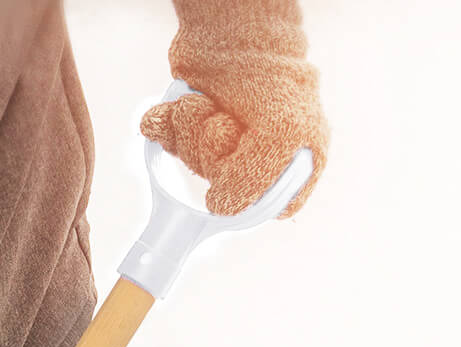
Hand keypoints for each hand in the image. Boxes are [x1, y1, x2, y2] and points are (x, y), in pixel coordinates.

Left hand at [140, 1, 327, 218]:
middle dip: (212, 149)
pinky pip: (167, 143)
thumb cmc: (268, 73)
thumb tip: (218, 208)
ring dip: (190, 130)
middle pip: (221, 185)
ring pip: (192, 162)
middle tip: (223, 119)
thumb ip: (254, 180)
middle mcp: (259, 154)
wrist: (232, 24)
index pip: (264, 206)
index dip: (244, 189)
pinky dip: (165, 124)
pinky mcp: (193, 125)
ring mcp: (225, 140)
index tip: (238, 161)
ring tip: (204, 104)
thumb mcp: (281, 132)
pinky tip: (177, 106)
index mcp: (295, 159)